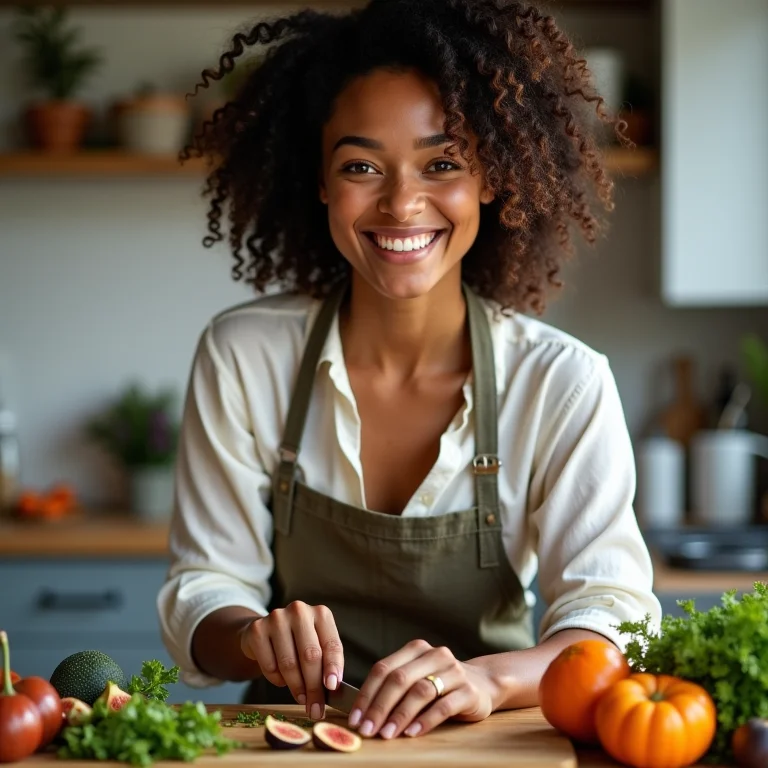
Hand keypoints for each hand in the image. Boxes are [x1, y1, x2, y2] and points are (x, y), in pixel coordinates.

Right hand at [239, 601, 343, 719]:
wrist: (264, 632)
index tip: (332, 688)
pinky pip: (269, 665)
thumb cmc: (297, 643)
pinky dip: (277, 680)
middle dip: (314, 687)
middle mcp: (299, 611)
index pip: (331, 644)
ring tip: (301, 699)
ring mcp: (277, 618)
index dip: (333, 668)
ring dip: (296, 687)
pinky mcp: (257, 630)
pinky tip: (281, 680)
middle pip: (310, 655)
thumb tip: (332, 690)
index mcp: (321, 613)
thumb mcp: (317, 645)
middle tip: (316, 709)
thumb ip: (326, 663)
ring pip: (289, 663)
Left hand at [348, 639, 499, 738]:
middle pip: (399, 679)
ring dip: (400, 715)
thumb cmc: (440, 685)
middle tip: (368, 730)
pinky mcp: (469, 691)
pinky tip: (412, 733)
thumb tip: (361, 713)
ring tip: (387, 734)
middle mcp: (434, 655)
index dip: (367, 694)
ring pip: (420, 691)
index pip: (383, 668)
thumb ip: (394, 687)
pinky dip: (425, 720)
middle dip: (379, 706)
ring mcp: (453, 671)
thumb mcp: (417, 678)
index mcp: (416, 649)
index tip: (355, 718)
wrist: (483, 684)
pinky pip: (443, 706)